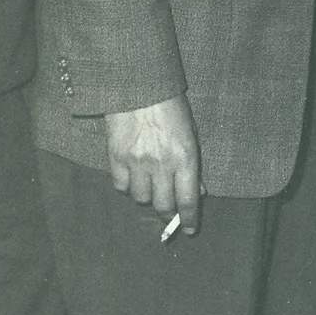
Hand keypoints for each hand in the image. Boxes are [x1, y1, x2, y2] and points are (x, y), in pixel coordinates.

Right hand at [104, 94, 201, 236]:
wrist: (138, 85)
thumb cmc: (170, 106)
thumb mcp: (191, 132)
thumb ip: (193, 164)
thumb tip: (199, 191)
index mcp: (185, 157)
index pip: (188, 200)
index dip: (189, 219)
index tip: (190, 229)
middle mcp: (162, 164)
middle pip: (164, 205)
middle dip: (169, 214)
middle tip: (170, 214)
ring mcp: (137, 162)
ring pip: (141, 198)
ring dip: (148, 197)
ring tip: (151, 187)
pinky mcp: (116, 157)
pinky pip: (121, 186)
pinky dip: (127, 186)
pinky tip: (132, 177)